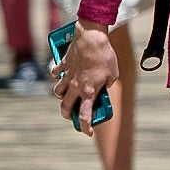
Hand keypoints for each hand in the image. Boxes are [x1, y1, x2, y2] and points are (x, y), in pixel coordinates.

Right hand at [51, 21, 119, 136]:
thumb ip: (107, 83)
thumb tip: (103, 85)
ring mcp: (68, 76)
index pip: (85, 116)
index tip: (86, 132)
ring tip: (66, 95)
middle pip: (66, 108)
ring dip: (61, 96)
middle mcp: (76, 87)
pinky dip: (58, 75)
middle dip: (68, 115)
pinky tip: (62, 74)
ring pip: (58, 92)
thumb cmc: (105, 55)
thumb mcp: (113, 73)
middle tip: (72, 116)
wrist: (92, 38)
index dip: (85, 127)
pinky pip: (56, 73)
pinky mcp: (63, 65)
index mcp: (89, 91)